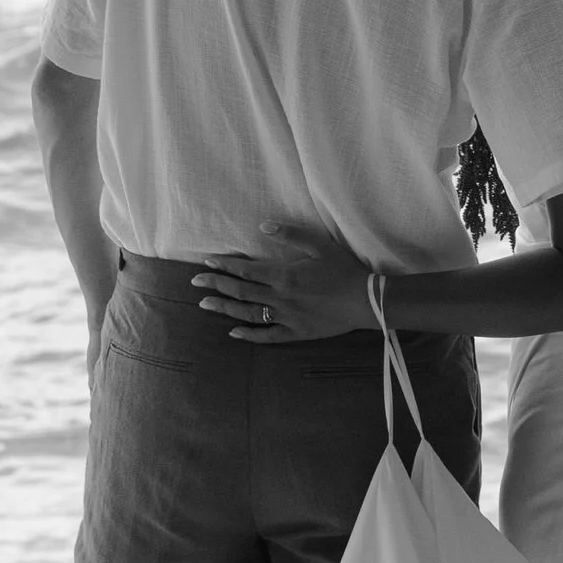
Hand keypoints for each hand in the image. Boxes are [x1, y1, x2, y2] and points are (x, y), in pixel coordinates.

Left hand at [192, 240, 372, 344]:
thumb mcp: (320, 244)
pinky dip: (249, 335)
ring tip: (205, 305)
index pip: (245, 270)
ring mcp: (287, 318)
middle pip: (240, 291)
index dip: (224, 266)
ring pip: (248, 313)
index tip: (207, 262)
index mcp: (284, 275)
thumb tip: (263, 226)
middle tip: (195, 283)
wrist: (367, 301)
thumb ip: (290, 234)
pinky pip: (267, 336)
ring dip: (225, 308)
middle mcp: (280, 298)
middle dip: (216, 285)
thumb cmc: (345, 270)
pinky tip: (234, 332)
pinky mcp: (297, 332)